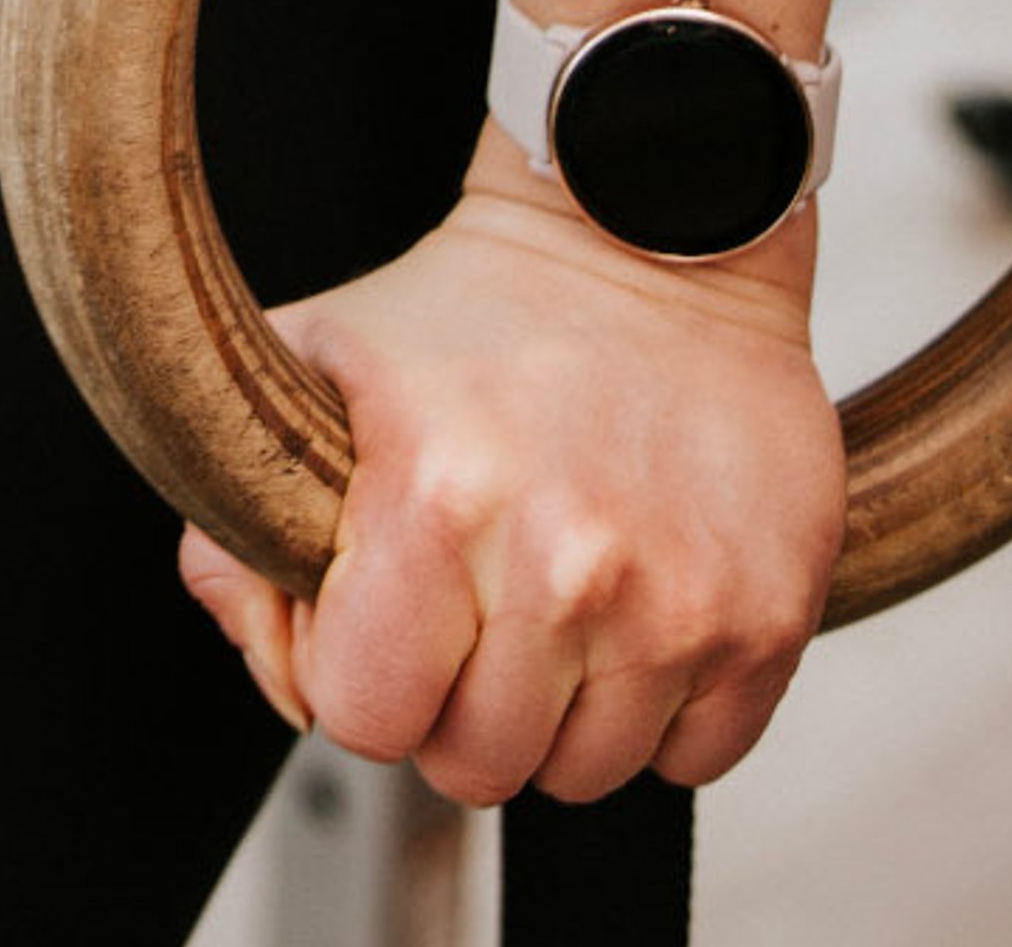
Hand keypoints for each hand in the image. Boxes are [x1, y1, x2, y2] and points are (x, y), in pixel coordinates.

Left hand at [177, 141, 843, 805]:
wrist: (649, 234)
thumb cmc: (474, 306)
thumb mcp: (314, 364)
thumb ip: (244, 527)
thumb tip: (273, 665)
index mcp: (435, 501)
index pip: (367, 718)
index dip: (357, 680)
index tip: (378, 623)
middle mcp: (562, 564)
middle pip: (476, 765)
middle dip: (454, 703)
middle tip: (468, 609)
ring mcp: (677, 601)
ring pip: (584, 776)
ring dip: (557, 713)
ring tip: (550, 598)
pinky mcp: (768, 619)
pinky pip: (694, 760)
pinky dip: (658, 714)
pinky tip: (634, 610)